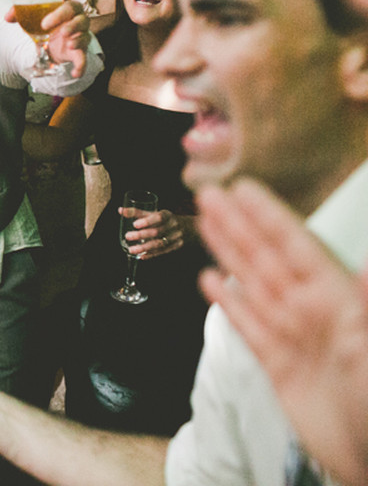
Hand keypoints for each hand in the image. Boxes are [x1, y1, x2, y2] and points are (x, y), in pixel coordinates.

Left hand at [6, 0, 91, 77]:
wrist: (47, 41)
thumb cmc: (44, 25)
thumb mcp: (31, 18)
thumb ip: (19, 14)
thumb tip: (7, 17)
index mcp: (67, 10)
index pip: (70, 7)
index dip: (60, 14)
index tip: (44, 24)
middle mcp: (77, 22)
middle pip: (82, 20)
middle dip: (73, 26)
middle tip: (62, 32)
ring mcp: (79, 37)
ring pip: (85, 37)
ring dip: (79, 41)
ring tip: (70, 45)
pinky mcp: (78, 52)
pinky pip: (83, 59)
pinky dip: (81, 66)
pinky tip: (75, 73)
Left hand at [120, 207, 189, 258]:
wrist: (190, 228)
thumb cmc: (166, 220)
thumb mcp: (155, 213)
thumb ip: (138, 212)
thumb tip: (120, 210)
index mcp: (168, 215)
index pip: (159, 217)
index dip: (147, 221)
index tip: (135, 224)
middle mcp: (173, 226)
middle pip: (157, 232)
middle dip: (141, 235)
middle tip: (127, 236)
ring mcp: (175, 238)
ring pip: (159, 244)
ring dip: (144, 248)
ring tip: (131, 249)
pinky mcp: (176, 247)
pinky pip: (162, 252)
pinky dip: (151, 254)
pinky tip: (141, 256)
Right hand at [197, 179, 367, 485]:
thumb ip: (367, 308)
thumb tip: (367, 267)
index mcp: (338, 302)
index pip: (296, 249)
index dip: (269, 218)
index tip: (245, 190)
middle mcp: (314, 313)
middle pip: (267, 259)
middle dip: (239, 226)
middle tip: (210, 195)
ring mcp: (295, 337)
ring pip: (253, 284)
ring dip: (228, 252)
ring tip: (204, 223)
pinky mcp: (278, 365)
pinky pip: (248, 325)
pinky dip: (228, 302)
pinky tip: (209, 281)